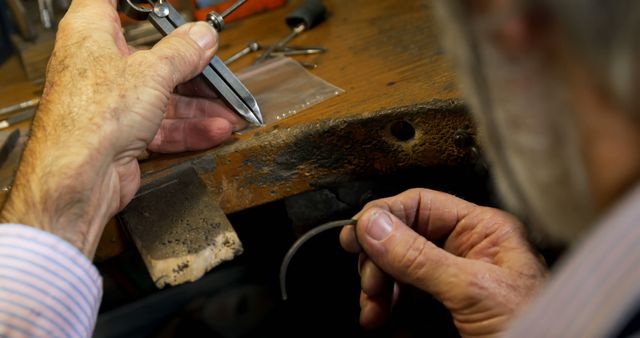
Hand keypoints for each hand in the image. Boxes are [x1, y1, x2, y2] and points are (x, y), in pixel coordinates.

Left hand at [0, 0, 243, 257]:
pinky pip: (162, 125)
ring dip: (199, 103)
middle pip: (151, 55)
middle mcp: (99, 65)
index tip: (166, 6)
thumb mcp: (151, 72)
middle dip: (189, 63)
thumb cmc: (90, 118)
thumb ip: (182, 52)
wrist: (79, 178)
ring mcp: (113, 102)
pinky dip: (189, 128)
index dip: (136, 3)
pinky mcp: (124, 132)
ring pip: (162, 94)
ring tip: (229, 107)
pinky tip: (215, 129)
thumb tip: (200, 36)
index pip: (109, 1)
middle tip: (214, 63)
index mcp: (91, 33)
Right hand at [340, 188, 546, 336]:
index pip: (420, 205)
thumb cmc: (537, 329)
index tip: (358, 236)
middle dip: (378, 261)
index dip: (384, 217)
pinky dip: (385, 312)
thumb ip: (421, 257)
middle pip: (399, 239)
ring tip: (375, 312)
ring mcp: (448, 284)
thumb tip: (375, 226)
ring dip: (376, 291)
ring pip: (394, 272)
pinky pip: (399, 302)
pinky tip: (385, 322)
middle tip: (370, 283)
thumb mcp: (473, 289)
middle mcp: (462, 252)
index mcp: (482, 232)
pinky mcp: (438, 313)